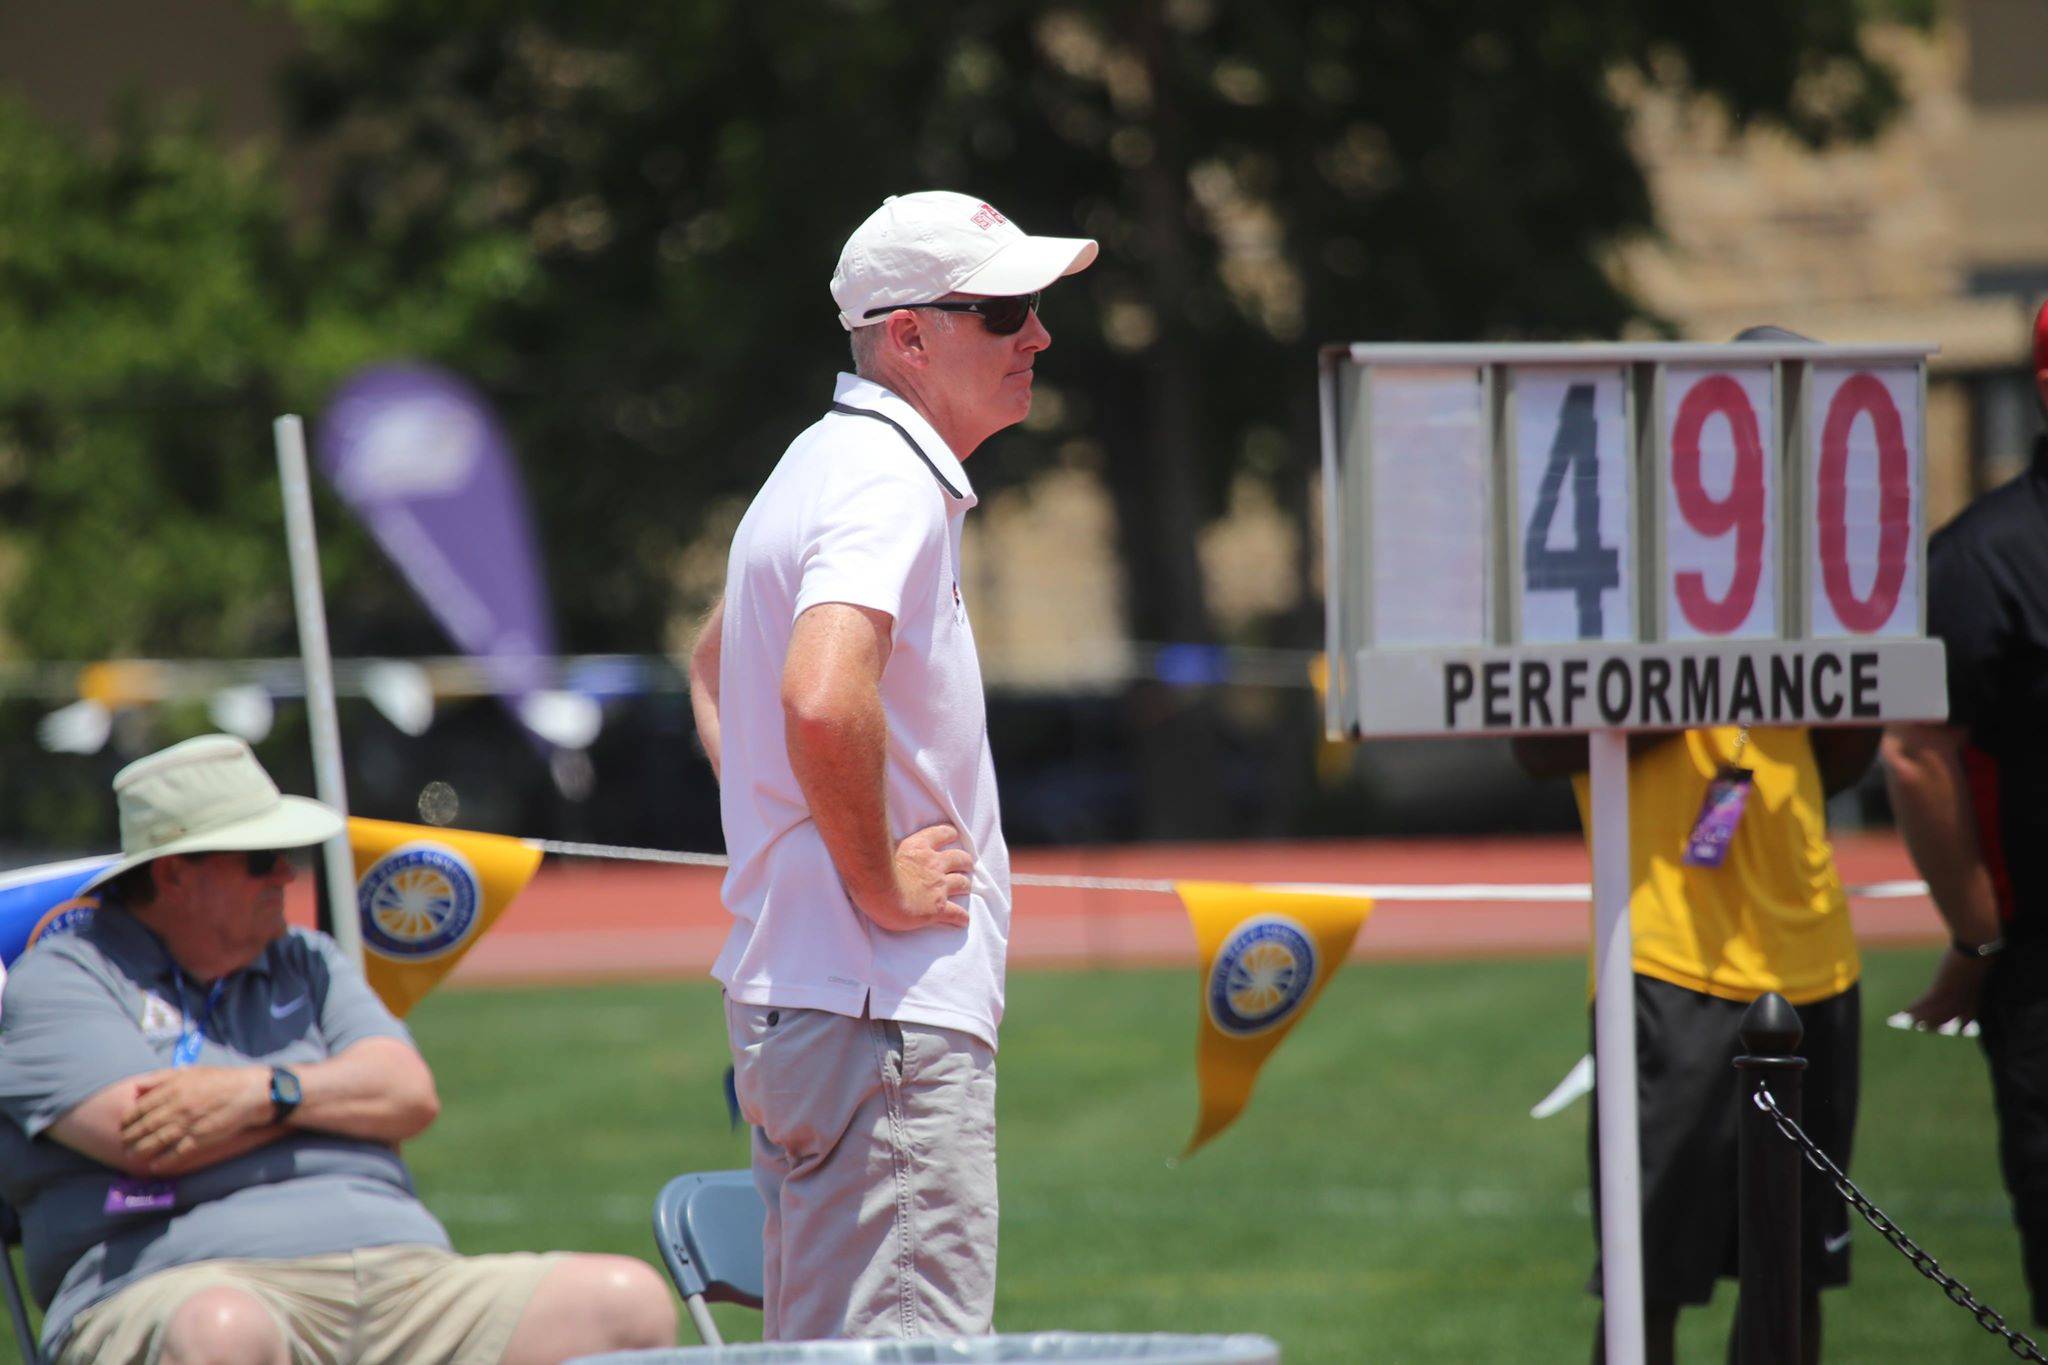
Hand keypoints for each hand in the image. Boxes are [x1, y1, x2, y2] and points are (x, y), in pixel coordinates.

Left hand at [120, 1066, 271, 1168]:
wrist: (249, 1093)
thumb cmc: (220, 1080)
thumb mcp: (190, 1071)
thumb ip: (161, 1077)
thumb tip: (137, 1087)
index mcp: (173, 1088)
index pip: (141, 1107)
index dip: (128, 1119)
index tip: (122, 1125)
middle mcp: (177, 1106)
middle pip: (145, 1126)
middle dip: (130, 1137)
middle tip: (122, 1143)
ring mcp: (188, 1123)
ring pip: (156, 1140)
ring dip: (140, 1150)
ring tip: (131, 1156)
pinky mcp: (200, 1138)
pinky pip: (176, 1152)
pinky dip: (163, 1161)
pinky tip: (154, 1166)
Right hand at [854, 824, 973, 932]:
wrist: (879, 891)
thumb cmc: (872, 871)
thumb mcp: (881, 849)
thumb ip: (887, 847)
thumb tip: (876, 844)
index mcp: (919, 847)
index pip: (942, 834)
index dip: (949, 834)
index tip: (952, 836)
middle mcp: (934, 864)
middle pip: (958, 858)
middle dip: (964, 861)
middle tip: (965, 865)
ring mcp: (939, 886)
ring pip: (962, 883)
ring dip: (965, 885)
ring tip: (965, 887)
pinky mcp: (938, 908)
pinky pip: (956, 913)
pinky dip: (961, 917)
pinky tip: (963, 920)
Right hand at [1900, 950, 1990, 1032]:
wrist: (1978, 944)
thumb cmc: (1982, 950)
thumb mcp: (1980, 965)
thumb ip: (1975, 974)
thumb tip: (1970, 973)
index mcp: (1977, 996)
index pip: (1969, 1017)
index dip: (1963, 1026)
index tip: (1959, 1032)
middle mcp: (1964, 1000)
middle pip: (1948, 1019)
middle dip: (1935, 1025)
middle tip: (1924, 1029)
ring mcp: (1953, 995)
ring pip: (1934, 1014)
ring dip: (1920, 1020)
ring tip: (1910, 1023)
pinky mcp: (1942, 988)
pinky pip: (1925, 1003)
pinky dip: (1914, 1009)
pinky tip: (1904, 1012)